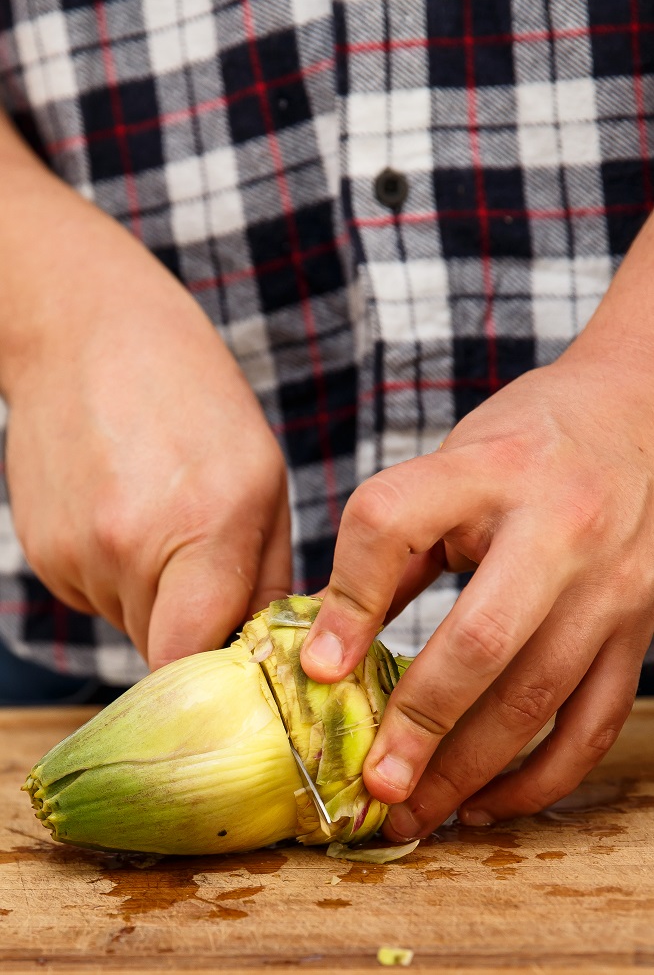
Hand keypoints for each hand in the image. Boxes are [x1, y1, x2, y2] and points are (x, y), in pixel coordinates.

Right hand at [3, 185, 289, 669]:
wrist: (89, 332)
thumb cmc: (194, 398)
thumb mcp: (263, 477)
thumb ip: (268, 577)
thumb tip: (271, 655)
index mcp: (205, 525)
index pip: (196, 658)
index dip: (218, 676)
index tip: (238, 666)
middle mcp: (129, 549)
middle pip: (165, 651)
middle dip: (196, 630)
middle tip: (208, 570)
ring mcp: (74, 553)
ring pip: (130, 624)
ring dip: (154, 599)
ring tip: (161, 520)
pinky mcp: (41, 554)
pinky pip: (95, 597)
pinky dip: (116, 577)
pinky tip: (123, 512)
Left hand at [300, 220, 653, 836]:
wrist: (636, 414)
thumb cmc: (526, 441)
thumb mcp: (452, 464)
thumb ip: (393, 547)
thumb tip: (327, 644)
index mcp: (487, 471)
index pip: (393, 522)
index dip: (347, 597)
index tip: (316, 667)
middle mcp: (557, 528)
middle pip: (479, 639)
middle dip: (420, 722)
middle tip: (373, 783)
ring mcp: (608, 586)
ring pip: (538, 697)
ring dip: (471, 769)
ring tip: (416, 810)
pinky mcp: (638, 629)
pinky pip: (592, 724)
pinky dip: (540, 777)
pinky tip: (488, 802)